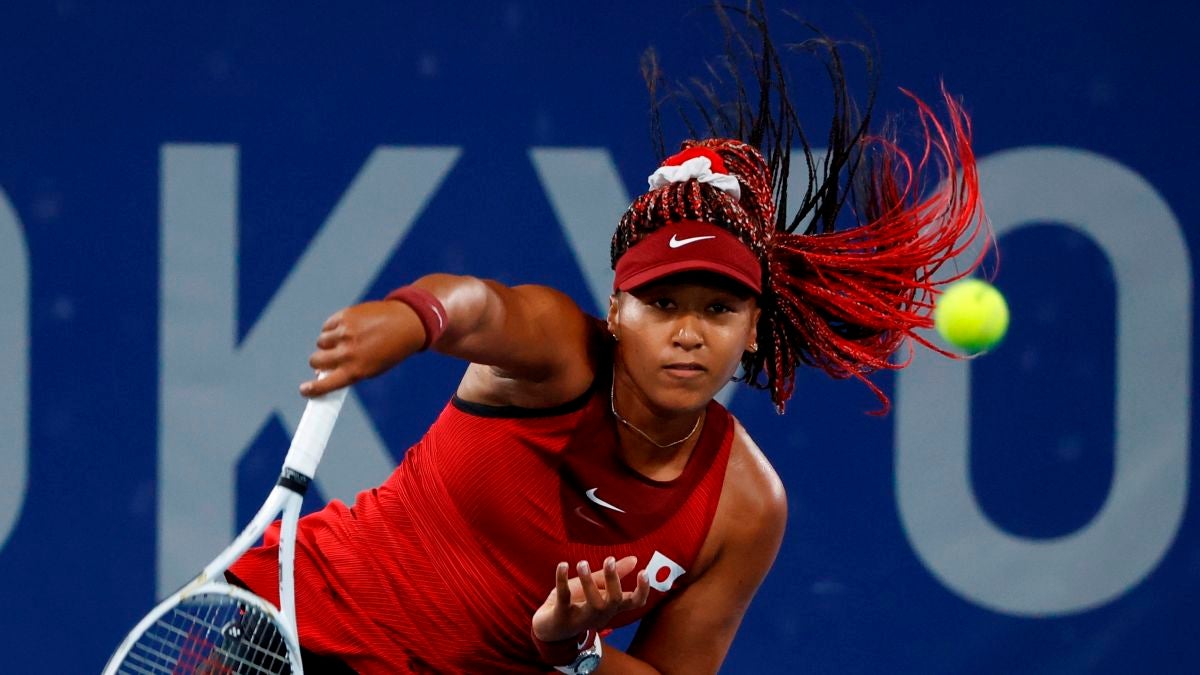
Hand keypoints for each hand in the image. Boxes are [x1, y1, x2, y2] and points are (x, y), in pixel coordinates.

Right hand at [300, 300, 426, 396]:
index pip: (326, 384)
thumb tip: (320, 371)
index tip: (304, 390)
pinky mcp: (344, 316)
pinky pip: (327, 326)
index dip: (312, 389)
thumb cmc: (388, 350)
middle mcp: (349, 352)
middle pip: (315, 360)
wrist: (407, 324)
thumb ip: (347, 371)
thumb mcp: (371, 368)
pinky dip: (333, 328)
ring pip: (321, 342)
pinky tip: (349, 328)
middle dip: (318, 361)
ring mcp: (345, 333)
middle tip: (327, 358)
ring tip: (346, 340)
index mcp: (356, 370)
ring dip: (328, 343)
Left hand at [531, 556, 650, 643]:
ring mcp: (582, 617)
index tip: (643, 571)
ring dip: (589, 581)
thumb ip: (613, 574)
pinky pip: (564, 598)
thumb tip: (635, 559)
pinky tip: (563, 565)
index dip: (643, 589)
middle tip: (609, 559)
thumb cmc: (576, 604)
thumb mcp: (595, 587)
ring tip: (582, 563)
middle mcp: (600, 614)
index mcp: (611, 606)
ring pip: (593, 603)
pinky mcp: (562, 616)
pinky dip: (562, 580)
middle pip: (615, 600)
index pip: (635, 602)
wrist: (549, 628)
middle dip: (614, 579)